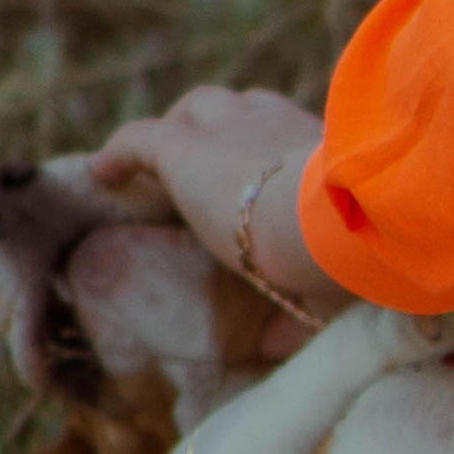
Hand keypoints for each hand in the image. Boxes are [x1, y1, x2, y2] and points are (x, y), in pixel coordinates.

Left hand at [92, 84, 348, 352]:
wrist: (337, 223)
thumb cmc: (351, 253)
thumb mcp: (329, 286)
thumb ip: (298, 314)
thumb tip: (272, 347)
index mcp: (320, 155)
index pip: (283, 131)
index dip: (261, 145)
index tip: (249, 173)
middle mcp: (278, 128)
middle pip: (239, 107)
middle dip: (217, 125)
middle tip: (199, 160)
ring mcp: (231, 131)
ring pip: (197, 107)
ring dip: (177, 128)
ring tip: (156, 160)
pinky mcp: (186, 150)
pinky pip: (141, 137)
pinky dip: (120, 151)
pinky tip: (102, 172)